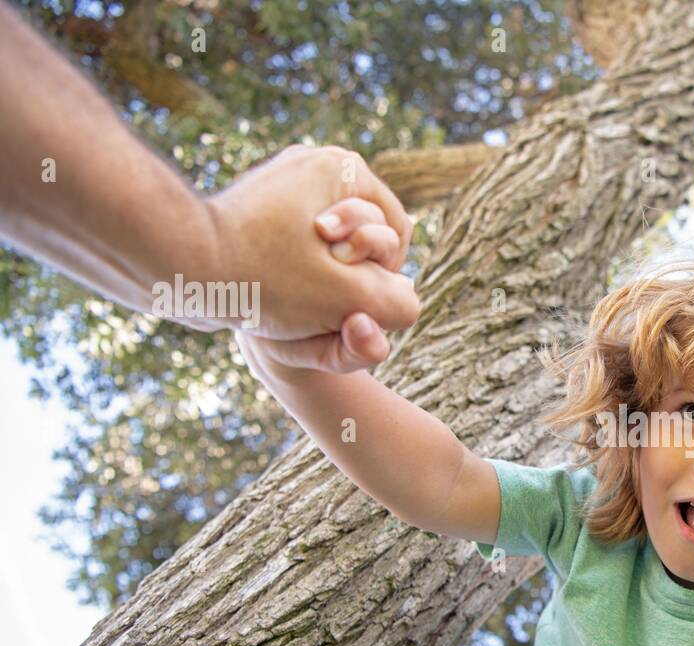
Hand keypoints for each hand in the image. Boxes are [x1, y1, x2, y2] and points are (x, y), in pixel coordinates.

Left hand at [193, 145, 419, 367]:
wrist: (171, 266)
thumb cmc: (266, 277)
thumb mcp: (352, 299)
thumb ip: (398, 304)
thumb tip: (400, 300)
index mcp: (344, 170)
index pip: (397, 233)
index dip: (381, 275)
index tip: (342, 288)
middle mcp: (313, 168)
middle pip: (363, 244)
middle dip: (350, 281)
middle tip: (317, 300)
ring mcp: (281, 189)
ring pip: (331, 256)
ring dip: (324, 292)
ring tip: (293, 308)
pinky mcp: (256, 216)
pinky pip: (297, 256)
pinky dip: (295, 287)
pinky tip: (275, 303)